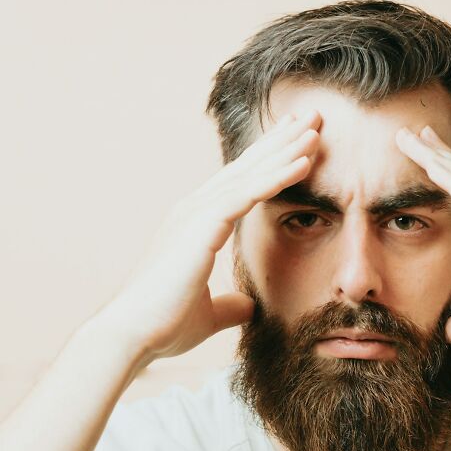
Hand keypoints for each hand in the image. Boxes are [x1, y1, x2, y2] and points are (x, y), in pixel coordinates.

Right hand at [98, 110, 321, 367]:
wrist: (133, 335)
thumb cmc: (162, 326)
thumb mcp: (208, 314)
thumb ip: (229, 306)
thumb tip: (248, 307)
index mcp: (195, 226)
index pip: (239, 184)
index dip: (268, 161)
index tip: (297, 142)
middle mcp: (194, 210)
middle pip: (247, 167)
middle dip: (281, 140)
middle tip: (312, 116)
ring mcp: (197, 213)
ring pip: (251, 172)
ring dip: (286, 149)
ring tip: (317, 126)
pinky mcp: (203, 224)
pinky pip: (249, 193)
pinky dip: (278, 175)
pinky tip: (305, 161)